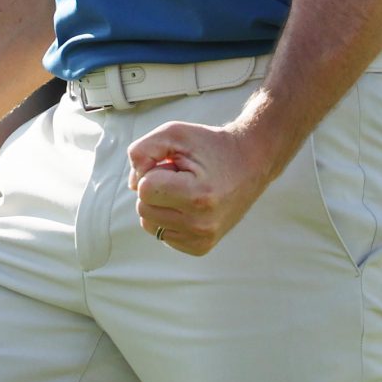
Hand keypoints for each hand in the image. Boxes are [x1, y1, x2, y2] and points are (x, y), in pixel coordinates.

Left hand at [128, 117, 282, 255]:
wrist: (250, 163)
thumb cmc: (209, 146)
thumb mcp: (174, 134)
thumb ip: (142, 151)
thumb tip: (131, 185)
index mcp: (198, 196)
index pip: (144, 189)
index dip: (153, 171)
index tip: (175, 165)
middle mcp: (201, 224)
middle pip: (143, 208)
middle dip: (155, 188)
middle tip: (181, 176)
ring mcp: (202, 239)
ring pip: (149, 223)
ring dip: (160, 204)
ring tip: (185, 189)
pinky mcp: (201, 247)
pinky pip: (163, 234)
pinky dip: (169, 218)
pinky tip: (188, 205)